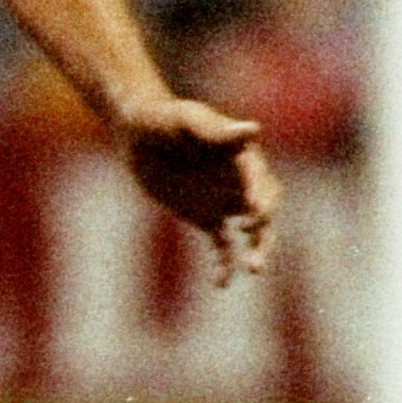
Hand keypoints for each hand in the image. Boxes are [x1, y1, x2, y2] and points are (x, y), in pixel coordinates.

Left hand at [119, 96, 280, 282]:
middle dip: (265, 231)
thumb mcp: (185, 120)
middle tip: (254, 248)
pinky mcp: (206, 217)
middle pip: (265, 212)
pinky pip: (223, 246)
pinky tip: (221, 284)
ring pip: (253, 232)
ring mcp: (225, 201)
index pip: (262, 184)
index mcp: (243, 159)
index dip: (260, 200)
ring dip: (257, 250)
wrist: (137, 133)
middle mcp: (241, 182)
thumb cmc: (162, 118)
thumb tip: (253, 130)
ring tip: (253, 269)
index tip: (251, 214)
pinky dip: (225, 264)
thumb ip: (215, 130)